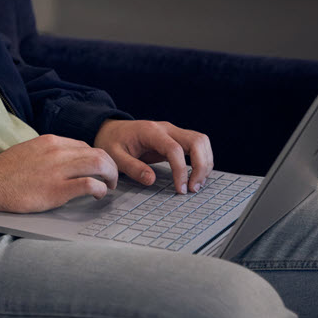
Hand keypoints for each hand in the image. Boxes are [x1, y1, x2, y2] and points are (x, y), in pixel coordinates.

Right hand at [0, 134, 118, 212]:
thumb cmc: (7, 171)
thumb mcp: (30, 150)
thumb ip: (48, 153)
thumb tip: (64, 161)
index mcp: (51, 141)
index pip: (85, 145)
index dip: (97, 158)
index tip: (98, 170)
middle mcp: (58, 151)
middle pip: (98, 153)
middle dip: (110, 166)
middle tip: (111, 180)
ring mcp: (58, 170)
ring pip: (99, 164)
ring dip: (110, 176)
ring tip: (109, 187)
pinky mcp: (57, 189)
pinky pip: (89, 184)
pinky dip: (100, 189)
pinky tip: (98, 195)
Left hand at [94, 119, 213, 194]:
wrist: (112, 130)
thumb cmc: (112, 142)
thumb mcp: (114, 156)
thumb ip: (132, 168)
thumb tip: (151, 180)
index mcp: (151, 131)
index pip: (175, 149)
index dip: (181, 170)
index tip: (180, 189)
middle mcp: (166, 128)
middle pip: (197, 141)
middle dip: (201, 166)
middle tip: (193, 188)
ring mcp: (173, 131)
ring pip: (201, 141)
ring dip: (205, 163)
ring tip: (196, 184)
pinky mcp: (176, 138)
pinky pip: (197, 146)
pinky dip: (202, 160)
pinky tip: (196, 176)